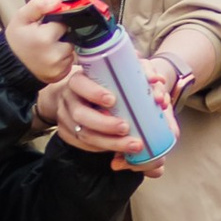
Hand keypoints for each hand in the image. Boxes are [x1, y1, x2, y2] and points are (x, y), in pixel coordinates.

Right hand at [3, 0, 81, 90]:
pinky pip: (69, 64)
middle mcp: (53, 54)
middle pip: (70, 38)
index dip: (55, 24)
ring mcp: (57, 67)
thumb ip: (38, 5)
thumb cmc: (15, 40)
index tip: (45, 27)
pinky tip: (49, 58)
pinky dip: (61, 60)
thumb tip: (58, 1)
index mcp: (44, 38)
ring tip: (46, 49)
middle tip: (45, 39)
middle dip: (60, 37)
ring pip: (71, 51)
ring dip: (62, 49)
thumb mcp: (21, 17)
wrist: (8, 65)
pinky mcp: (58, 76)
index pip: (63, 24)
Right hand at [51, 69, 165, 175]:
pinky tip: (118, 150)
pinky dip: (101, 148)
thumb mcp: (115, 72)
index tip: (112, 100)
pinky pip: (83, 144)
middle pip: (81, 114)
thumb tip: (155, 79)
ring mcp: (65, 118)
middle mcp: (68, 99)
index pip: (80, 84)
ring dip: (109, 142)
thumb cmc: (103, 82)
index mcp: (78, 81)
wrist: (75, 95)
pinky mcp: (66, 133)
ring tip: (132, 145)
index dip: (94, 92)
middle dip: (105, 124)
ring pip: (83, 134)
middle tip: (126, 127)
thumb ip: (136, 71)